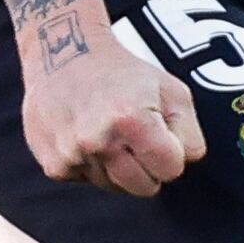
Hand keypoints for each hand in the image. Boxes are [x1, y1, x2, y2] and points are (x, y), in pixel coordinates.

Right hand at [22, 27, 205, 196]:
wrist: (63, 54)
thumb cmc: (124, 73)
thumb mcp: (171, 89)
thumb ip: (189, 132)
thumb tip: (185, 163)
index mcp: (132, 119)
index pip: (171, 170)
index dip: (172, 155)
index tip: (162, 137)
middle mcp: (98, 141)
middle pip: (144, 188)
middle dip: (149, 169)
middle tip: (138, 138)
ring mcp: (72, 156)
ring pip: (115, 187)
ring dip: (119, 168)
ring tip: (109, 131)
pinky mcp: (54, 166)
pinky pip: (88, 181)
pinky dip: (92, 165)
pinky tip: (87, 135)